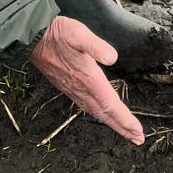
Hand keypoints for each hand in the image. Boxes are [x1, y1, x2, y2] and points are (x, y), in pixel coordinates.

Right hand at [30, 16, 144, 144]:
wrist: (34, 39)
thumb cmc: (58, 34)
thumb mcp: (79, 34)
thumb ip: (96, 46)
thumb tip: (112, 58)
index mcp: (88, 79)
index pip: (111, 105)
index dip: (125, 120)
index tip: (138, 131)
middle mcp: (81, 89)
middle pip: (105, 114)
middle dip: (123, 127)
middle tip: (138, 139)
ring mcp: (73, 90)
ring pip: (96, 112)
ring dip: (112, 123)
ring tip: (125, 131)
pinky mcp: (67, 87)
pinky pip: (86, 106)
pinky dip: (99, 114)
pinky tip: (101, 114)